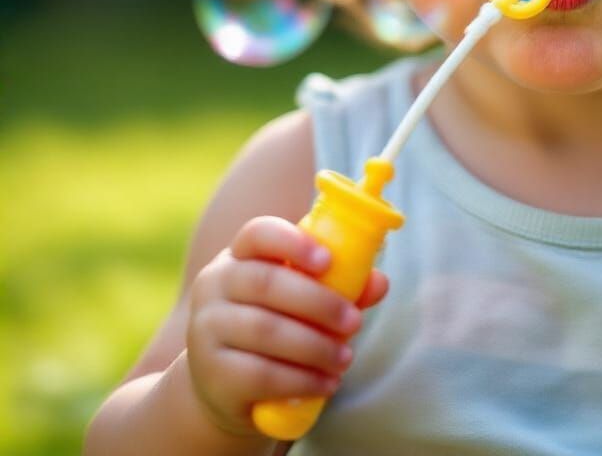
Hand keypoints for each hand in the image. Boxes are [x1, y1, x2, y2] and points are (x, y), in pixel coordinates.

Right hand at [185, 216, 387, 437]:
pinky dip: (301, 379)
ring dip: (315, 346)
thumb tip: (379, 283)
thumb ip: (339, 285)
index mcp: (238, 255)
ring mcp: (206, 329)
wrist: (224, 384)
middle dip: (319, 302)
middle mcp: (215, 285)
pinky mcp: (212, 374)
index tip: (328, 260)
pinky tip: (326, 383)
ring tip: (346, 357)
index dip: (293, 243)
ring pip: (265, 331)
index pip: (258, 234)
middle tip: (354, 321)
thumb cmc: (274, 323)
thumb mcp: (299, 297)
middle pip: (266, 283)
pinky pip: (260, 375)